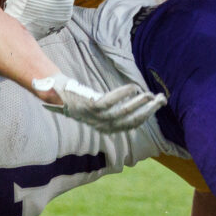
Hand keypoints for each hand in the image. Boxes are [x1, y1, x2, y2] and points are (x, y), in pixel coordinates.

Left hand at [32, 71, 165, 132]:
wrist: (54, 93)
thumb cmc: (76, 98)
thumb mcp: (95, 107)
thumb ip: (112, 107)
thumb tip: (138, 100)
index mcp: (105, 128)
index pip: (131, 125)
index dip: (146, 116)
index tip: (157, 105)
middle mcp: (101, 126)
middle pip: (131, 121)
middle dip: (148, 111)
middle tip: (161, 100)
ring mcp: (96, 117)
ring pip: (123, 113)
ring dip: (140, 104)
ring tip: (151, 95)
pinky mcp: (90, 106)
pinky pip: (111, 102)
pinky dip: (124, 94)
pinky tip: (134, 87)